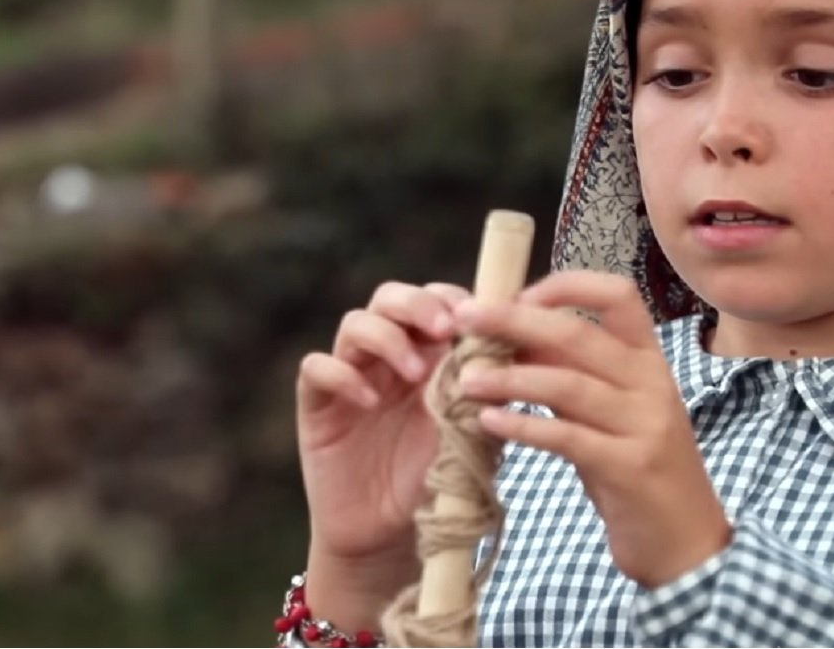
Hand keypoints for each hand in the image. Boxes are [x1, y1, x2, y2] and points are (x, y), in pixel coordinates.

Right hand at [296, 281, 468, 574]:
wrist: (389, 535)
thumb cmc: (434, 479)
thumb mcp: (471, 434)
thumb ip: (488, 394)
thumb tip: (518, 351)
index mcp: (428, 353)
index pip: (434, 301)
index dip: (451, 298)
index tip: (476, 317)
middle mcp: (387, 356)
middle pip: (390, 297)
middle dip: (417, 304)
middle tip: (444, 328)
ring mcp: (351, 375)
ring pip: (354, 323)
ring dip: (385, 338)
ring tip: (412, 374)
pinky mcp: (318, 403)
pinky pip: (316, 368)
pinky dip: (341, 375)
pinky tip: (368, 402)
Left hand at [453, 271, 731, 587]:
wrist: (685, 538)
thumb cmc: (636, 465)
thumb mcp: (608, 408)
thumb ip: (570, 369)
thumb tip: (511, 332)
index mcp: (649, 358)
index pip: (617, 294)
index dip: (565, 285)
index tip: (516, 295)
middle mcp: (652, 382)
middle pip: (577, 333)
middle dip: (513, 320)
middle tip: (464, 319)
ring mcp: (645, 424)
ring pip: (568, 383)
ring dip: (509, 377)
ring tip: (465, 380)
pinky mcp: (630, 467)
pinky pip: (568, 437)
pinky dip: (523, 426)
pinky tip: (487, 422)